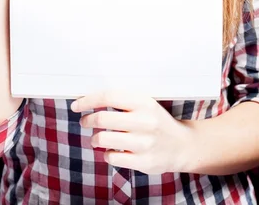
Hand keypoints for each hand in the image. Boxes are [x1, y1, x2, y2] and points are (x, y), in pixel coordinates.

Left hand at [71, 89, 192, 173]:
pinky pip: (112, 158)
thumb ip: (123, 102)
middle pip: (102, 119)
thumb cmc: (156, 122)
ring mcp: (144, 143)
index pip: (109, 97)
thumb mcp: (145, 105)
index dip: (89, 100)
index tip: (76, 105)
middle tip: (85, 122)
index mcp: (144, 102)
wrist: (182, 145)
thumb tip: (90, 100)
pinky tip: (112, 151)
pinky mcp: (143, 162)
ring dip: (94, 139)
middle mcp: (144, 121)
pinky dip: (107, 154)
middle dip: (88, 120)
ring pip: (104, 139)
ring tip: (97, 139)